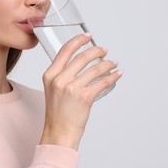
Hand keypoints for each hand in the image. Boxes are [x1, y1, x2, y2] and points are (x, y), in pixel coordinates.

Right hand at [40, 33, 121, 149]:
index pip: (65, 50)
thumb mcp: (52, 89)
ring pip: (95, 69)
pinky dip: (112, 76)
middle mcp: (60, 79)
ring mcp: (72, 88)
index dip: (78, 40)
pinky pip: (103, 82)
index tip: (88, 36)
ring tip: (112, 63)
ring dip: (107, 64)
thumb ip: (62, 74)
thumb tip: (80, 62)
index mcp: (50, 75)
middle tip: (104, 51)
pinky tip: (117, 74)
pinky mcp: (85, 97)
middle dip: (97, 51)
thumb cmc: (57, 112)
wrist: (59, 131)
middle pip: (82, 57)